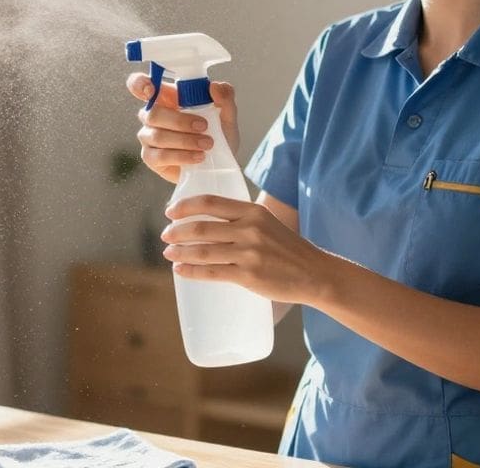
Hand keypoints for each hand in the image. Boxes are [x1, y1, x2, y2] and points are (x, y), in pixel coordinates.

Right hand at [126, 73, 239, 183]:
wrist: (219, 165)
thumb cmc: (217, 135)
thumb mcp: (226, 115)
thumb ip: (224, 98)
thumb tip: (214, 86)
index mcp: (166, 97)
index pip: (140, 85)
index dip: (139, 84)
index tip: (151, 89)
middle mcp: (153, 115)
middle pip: (152, 113)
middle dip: (179, 120)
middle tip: (204, 126)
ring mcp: (149, 137)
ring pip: (157, 135)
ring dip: (185, 140)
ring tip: (207, 144)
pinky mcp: (150, 158)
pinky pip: (159, 155)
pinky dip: (181, 156)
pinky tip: (197, 157)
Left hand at [160, 194, 327, 304]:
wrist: (313, 273)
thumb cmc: (287, 248)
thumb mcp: (266, 223)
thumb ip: (241, 219)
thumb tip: (205, 222)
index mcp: (252, 211)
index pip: (209, 202)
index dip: (184, 207)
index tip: (170, 212)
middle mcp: (249, 229)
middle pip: (200, 227)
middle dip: (177, 232)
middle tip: (166, 236)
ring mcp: (248, 253)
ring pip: (202, 251)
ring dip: (179, 252)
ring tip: (169, 254)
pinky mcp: (248, 276)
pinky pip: (211, 272)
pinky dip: (191, 271)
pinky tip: (180, 271)